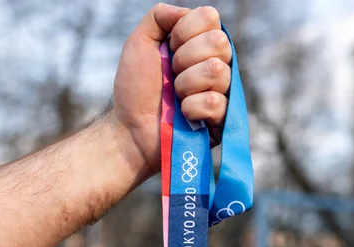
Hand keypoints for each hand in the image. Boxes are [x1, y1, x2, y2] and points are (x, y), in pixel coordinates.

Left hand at [110, 4, 232, 175]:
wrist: (130, 128)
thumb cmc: (135, 90)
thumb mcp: (139, 43)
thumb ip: (159, 17)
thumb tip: (185, 11)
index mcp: (200, 44)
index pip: (211, 17)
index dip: (184, 32)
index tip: (168, 49)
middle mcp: (216, 64)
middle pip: (219, 42)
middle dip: (185, 58)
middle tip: (171, 75)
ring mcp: (222, 92)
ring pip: (217, 71)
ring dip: (186, 84)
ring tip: (175, 97)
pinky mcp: (223, 120)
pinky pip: (216, 102)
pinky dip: (192, 107)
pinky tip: (184, 115)